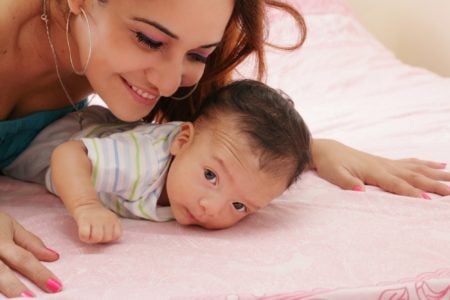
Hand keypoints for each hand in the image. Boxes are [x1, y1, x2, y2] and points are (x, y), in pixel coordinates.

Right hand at [0, 212, 61, 297]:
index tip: (56, 286)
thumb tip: (54, 257)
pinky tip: (1, 299)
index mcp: (0, 241)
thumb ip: (30, 242)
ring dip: (3, 292)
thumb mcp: (10, 226)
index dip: (39, 273)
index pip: (23, 259)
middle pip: (1, 273)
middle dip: (15, 288)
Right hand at [73, 203, 121, 243]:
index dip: (110, 238)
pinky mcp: (84, 220)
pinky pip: (85, 235)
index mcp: (114, 220)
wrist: (86, 205)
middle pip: (107, 238)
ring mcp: (96, 219)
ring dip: (92, 240)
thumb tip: (111, 239)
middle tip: (95, 234)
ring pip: (97, 238)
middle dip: (101, 240)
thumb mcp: (110, 220)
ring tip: (89, 235)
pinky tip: (84, 233)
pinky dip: (84, 237)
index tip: (104, 234)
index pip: (117, 235)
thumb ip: (113, 229)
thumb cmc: (98, 217)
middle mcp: (107, 219)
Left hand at [311, 139, 449, 197]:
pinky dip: (426, 163)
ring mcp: (387, 162)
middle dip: (434, 184)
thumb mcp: (335, 175)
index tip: (429, 200)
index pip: (397, 184)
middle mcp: (384, 166)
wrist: (325, 150)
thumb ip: (348, 183)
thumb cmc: (329, 164)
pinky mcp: (385, 162)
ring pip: (417, 168)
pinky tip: (439, 164)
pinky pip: (410, 162)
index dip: (412, 192)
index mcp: (374, 171)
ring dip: (436, 173)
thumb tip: (360, 192)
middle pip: (414, 176)